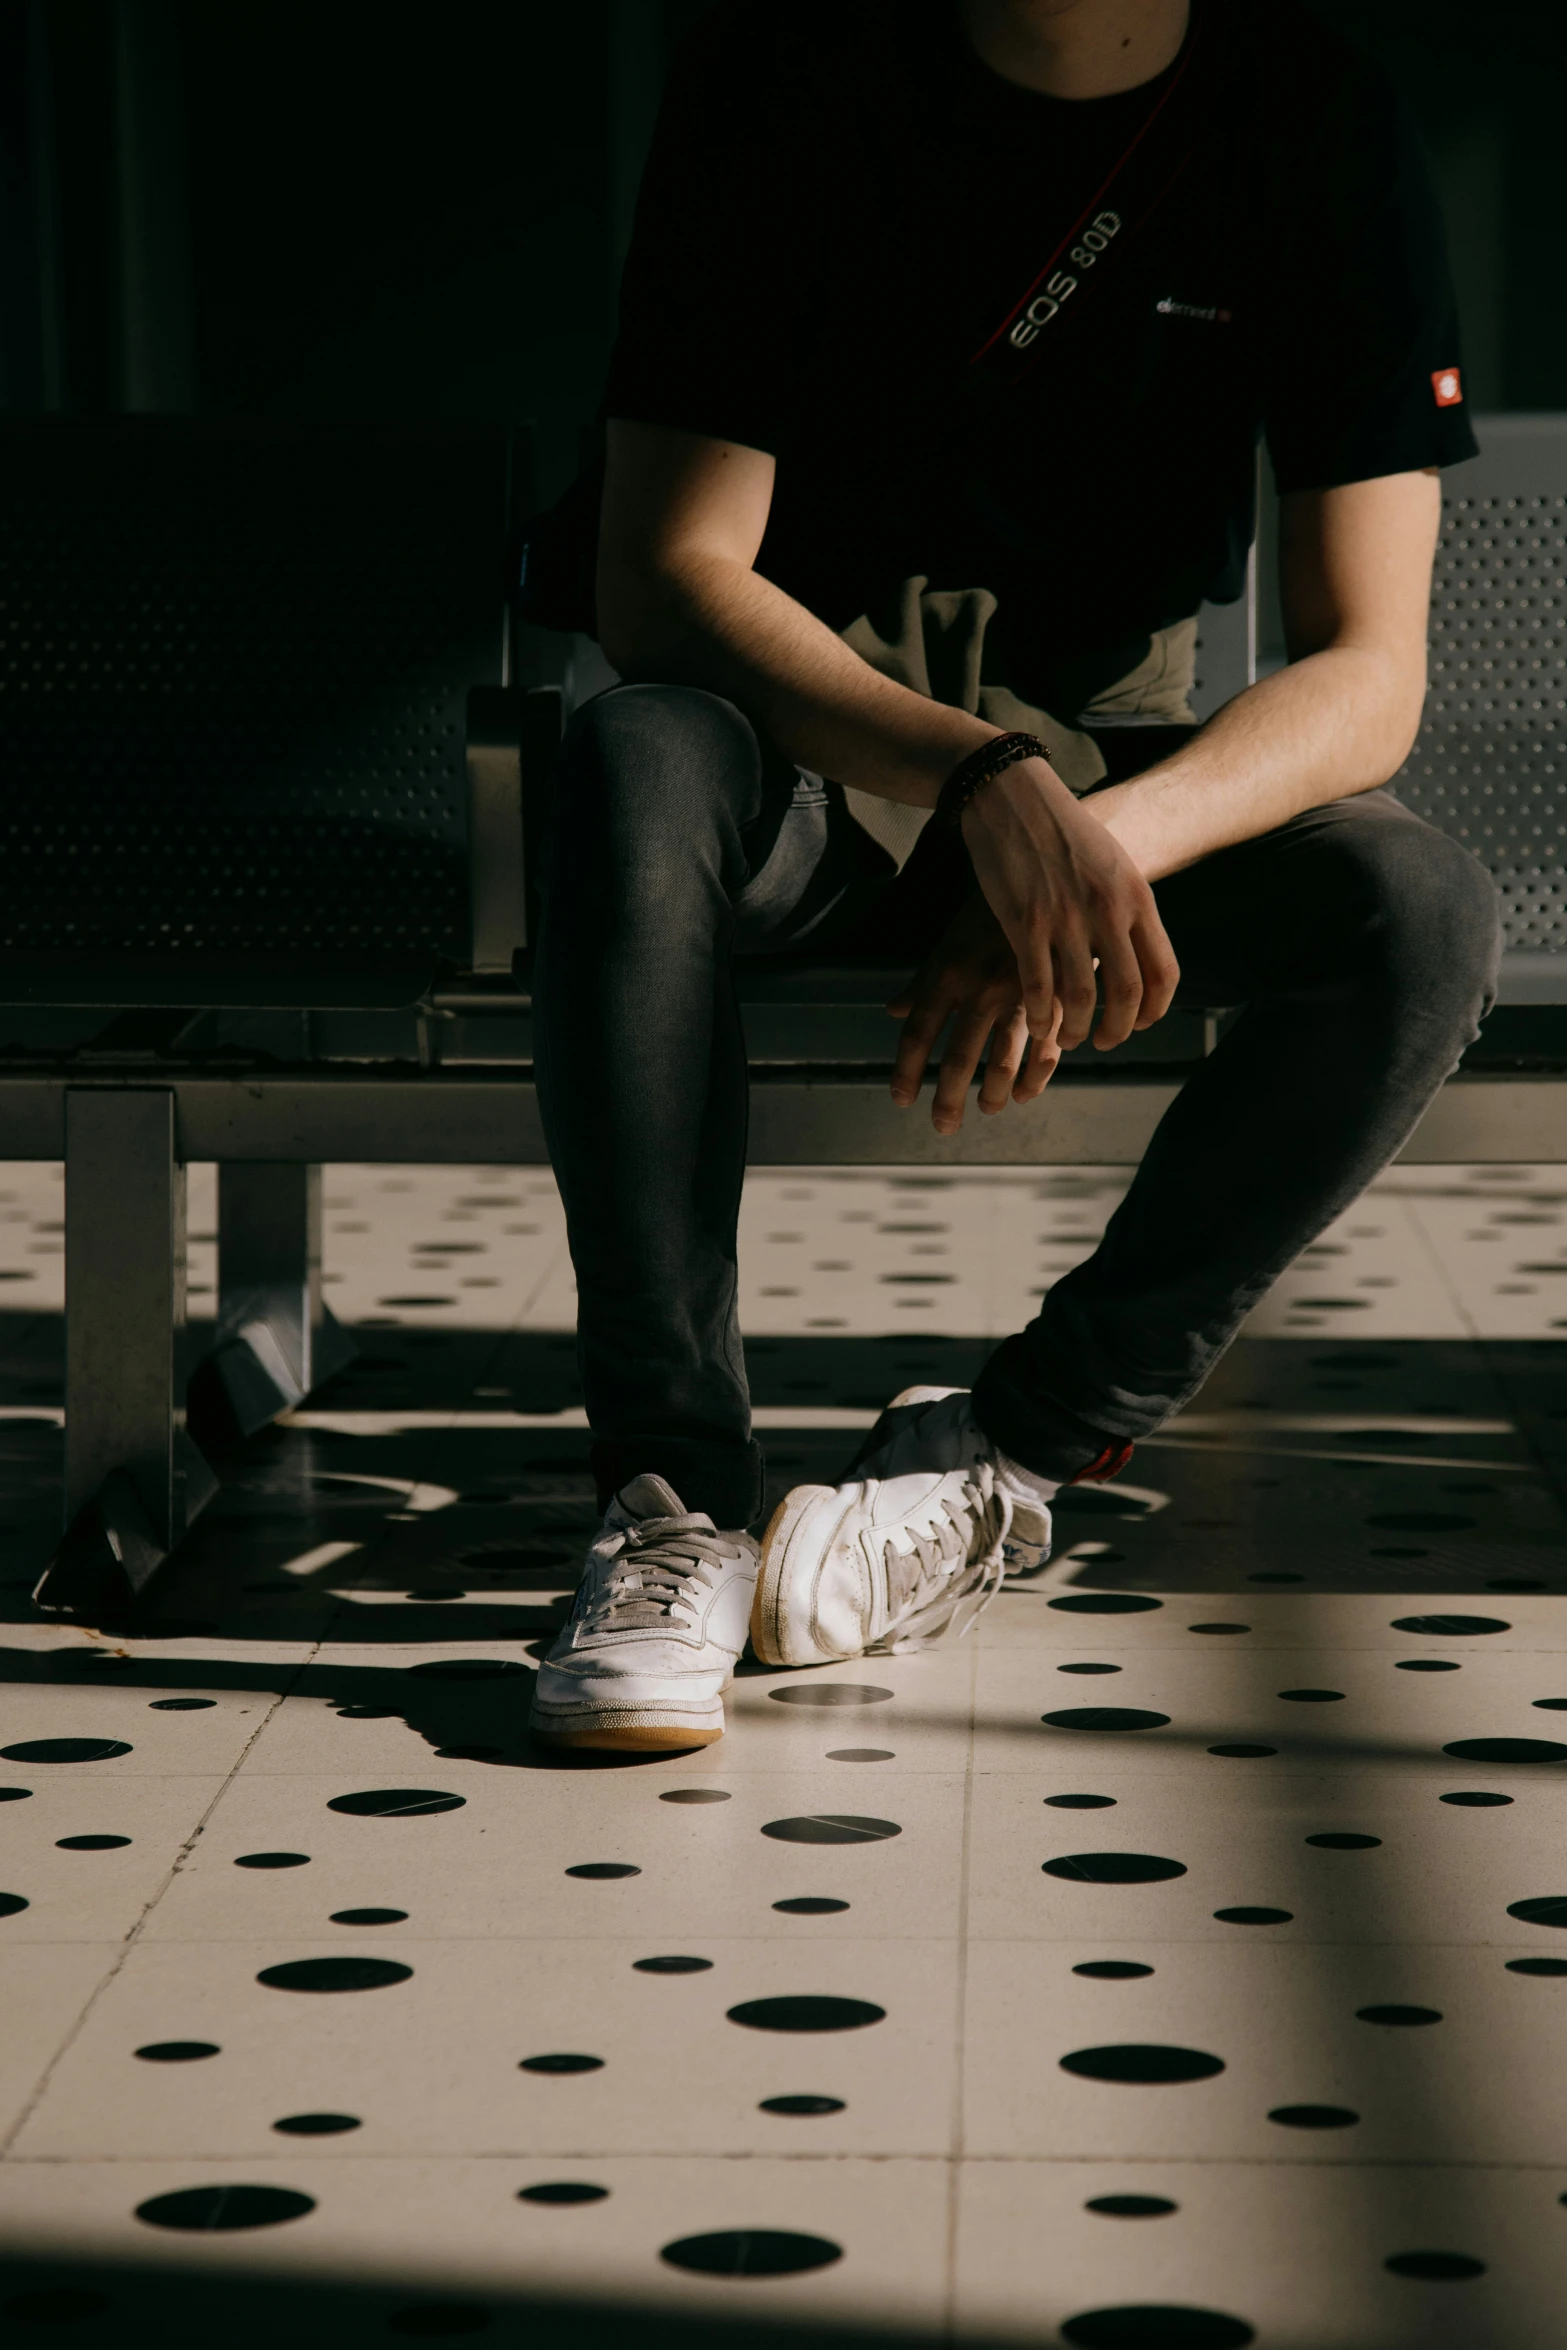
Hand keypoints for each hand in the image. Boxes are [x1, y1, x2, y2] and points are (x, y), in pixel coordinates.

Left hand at [887, 894, 1062, 1134]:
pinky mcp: (1055, 997)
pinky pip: (1046, 1051)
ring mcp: (1020, 995)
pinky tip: (1024, 1095)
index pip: (918, 1032)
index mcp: (948, 973)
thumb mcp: (949, 941)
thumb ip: (922, 982)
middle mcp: (980, 988)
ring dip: (993, 1094)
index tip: (901, 1098)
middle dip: (948, 1099)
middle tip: (942, 1125)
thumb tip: (892, 1012)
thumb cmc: (989, 913)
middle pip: (960, 1057)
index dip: (907, 1071)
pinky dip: (1035, 1079)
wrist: (1046, 877)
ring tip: (985, 1109)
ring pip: (1005, 1061)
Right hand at [959, 755, 1178, 1049]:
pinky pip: (1038, 987)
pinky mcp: (1024, 923)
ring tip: (1068, 1038)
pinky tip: (1037, 1025)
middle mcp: (1107, 911)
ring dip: (1075, 1030)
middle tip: (1104, 1042)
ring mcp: (1066, 919)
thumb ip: (1126, 908)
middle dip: (1118, 1029)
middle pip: (1126, 992)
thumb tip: (1136, 952)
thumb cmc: (1063, 831)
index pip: (1163, 971)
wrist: (1015, 795)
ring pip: (1081, 997)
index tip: (1142, 1023)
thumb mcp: (1113, 864)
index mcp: (1136, 897)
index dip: (1156, 1009)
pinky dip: (1040, 1016)